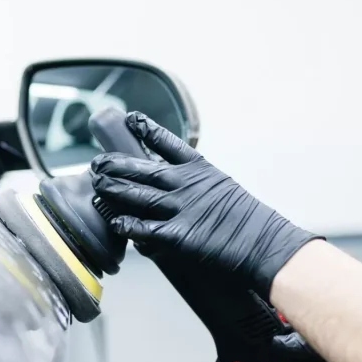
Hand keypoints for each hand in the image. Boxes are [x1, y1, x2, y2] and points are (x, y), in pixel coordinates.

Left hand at [90, 112, 320, 298]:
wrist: (265, 243)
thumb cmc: (248, 219)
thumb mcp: (223, 187)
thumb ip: (198, 183)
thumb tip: (177, 184)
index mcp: (199, 169)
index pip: (168, 143)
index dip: (147, 130)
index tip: (131, 118)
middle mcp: (186, 184)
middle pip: (142, 169)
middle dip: (116, 164)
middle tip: (96, 162)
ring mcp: (181, 208)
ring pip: (138, 195)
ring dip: (114, 189)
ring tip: (97, 184)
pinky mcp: (179, 235)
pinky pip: (145, 229)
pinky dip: (128, 225)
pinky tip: (115, 222)